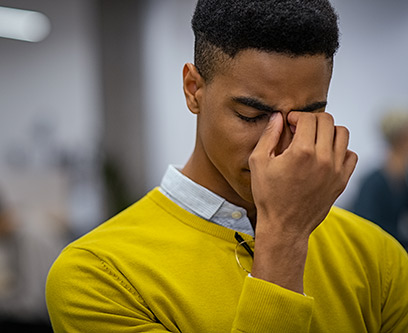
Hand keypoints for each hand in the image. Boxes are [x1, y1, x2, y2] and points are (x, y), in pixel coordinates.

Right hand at [248, 111, 356, 291]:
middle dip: (312, 120)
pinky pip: (350, 154)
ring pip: (342, 134)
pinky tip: (325, 155)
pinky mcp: (342, 181)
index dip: (296, 116)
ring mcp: (335, 170)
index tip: (289, 122)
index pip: (308, 118)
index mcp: (301, 152)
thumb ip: (269, 136)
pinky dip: (340, 150)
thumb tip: (277, 117)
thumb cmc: (268, 195)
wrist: (285, 225)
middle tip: (300, 129)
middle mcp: (323, 158)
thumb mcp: (258, 163)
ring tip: (314, 140)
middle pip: (327, 121)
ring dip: (327, 131)